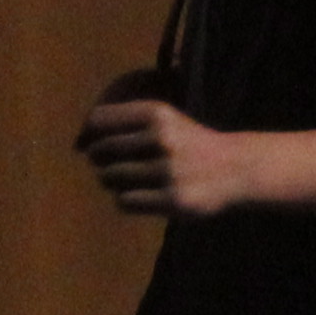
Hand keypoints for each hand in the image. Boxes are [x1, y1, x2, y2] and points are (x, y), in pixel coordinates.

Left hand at [77, 80, 251, 220]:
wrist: (235, 169)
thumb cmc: (190, 143)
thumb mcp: (166, 120)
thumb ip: (126, 124)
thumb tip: (79, 143)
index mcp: (157, 113)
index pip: (100, 119)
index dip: (88, 133)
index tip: (89, 142)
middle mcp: (161, 138)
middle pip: (102, 150)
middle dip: (98, 159)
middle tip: (107, 164)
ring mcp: (167, 170)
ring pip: (112, 177)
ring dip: (110, 181)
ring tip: (124, 180)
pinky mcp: (173, 199)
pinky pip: (126, 201)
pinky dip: (124, 200)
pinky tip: (138, 195)